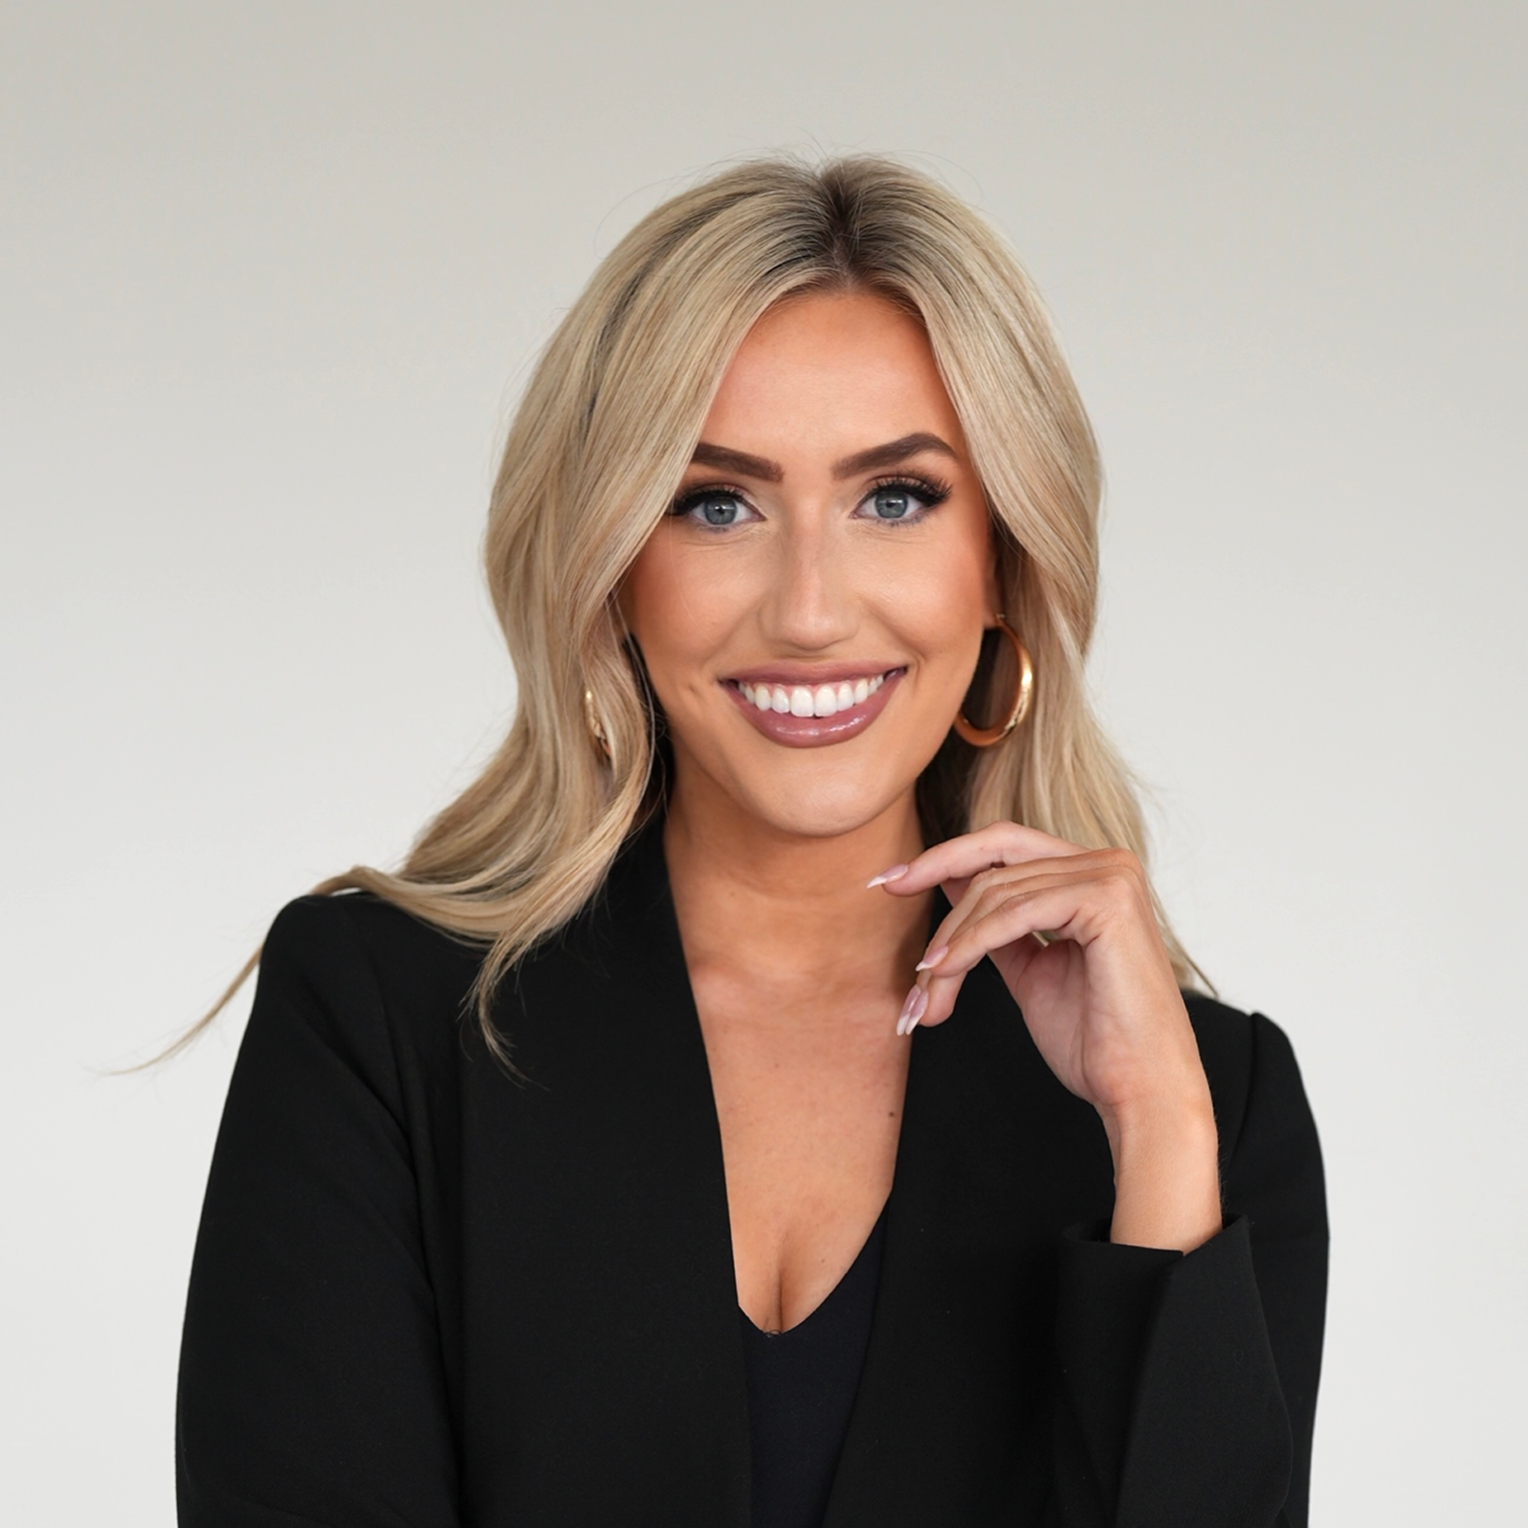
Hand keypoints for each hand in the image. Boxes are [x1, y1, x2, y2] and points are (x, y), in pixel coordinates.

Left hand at [871, 822, 1221, 1251]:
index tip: (888, 882)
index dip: (943, 858)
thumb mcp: (1030, 968)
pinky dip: (971, 943)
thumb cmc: (1095, 1042)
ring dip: (951, 946)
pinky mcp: (1106, 900)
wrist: (1141, 1092)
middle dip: (938, 906)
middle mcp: (1108, 864)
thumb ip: (995, 923)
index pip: (1004, 846)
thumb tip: (949, 881)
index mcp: (1093, 874)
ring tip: (926, 993)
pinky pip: (1013, 913)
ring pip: (995, 894)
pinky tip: (944, 971)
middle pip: (993, 866)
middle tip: (897, 935)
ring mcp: (1111, 876)